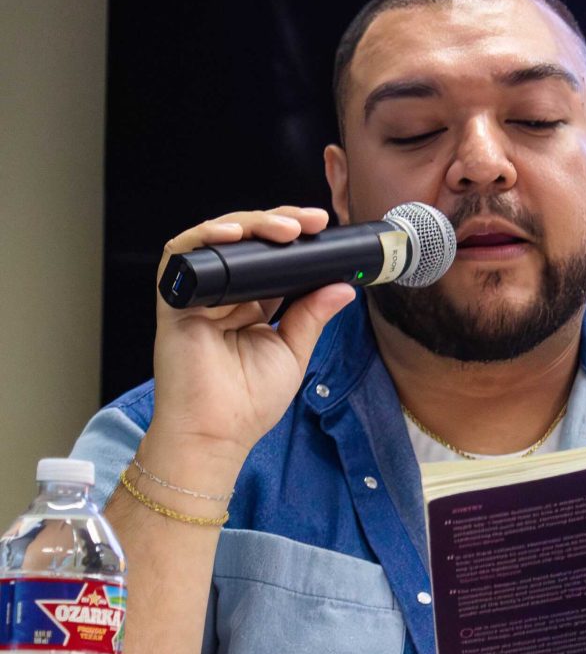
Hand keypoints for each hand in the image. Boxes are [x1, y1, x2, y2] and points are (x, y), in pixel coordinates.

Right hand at [148, 207, 355, 463]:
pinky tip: (233, 234)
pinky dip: (205, 238)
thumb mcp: (293, 351)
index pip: (272, 258)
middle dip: (279, 223)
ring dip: (251, 225)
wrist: (218, 432)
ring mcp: (198, 294)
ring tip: (285, 229)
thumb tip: (343, 287)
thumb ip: (313, 315)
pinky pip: (180, 255)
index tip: (323, 228)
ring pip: (218, 239)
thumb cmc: (250, 401)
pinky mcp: (173, 299)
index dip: (294, 239)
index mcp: (253, 304)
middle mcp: (225, 294)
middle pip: (247, 242)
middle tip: (312, 221)